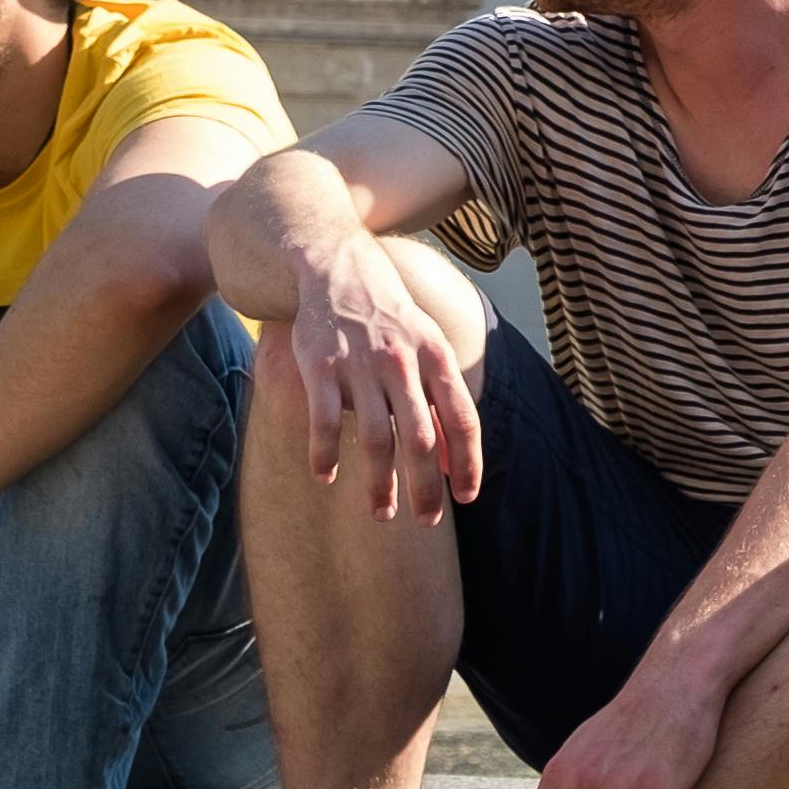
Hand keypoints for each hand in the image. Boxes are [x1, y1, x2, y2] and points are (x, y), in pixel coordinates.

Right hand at [283, 237, 490, 522]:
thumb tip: (456, 460)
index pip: (463, 419)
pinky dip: (326, 455)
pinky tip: (326, 478)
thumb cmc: (389, 317)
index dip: (468, 462)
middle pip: (422, 439)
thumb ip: (442, 396)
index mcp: (437, 356)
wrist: (336, 266)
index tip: (466, 498)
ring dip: (380, 485)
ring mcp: (360, 365)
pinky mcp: (320, 367)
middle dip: (426, 488)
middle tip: (427, 522)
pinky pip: (325, 422)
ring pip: (376, 440)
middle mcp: (402, 363)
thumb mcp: (428, 344)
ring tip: (382, 515)